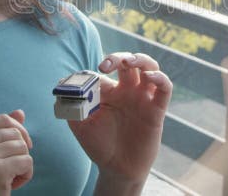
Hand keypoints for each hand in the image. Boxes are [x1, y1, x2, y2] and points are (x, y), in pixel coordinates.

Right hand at [0, 110, 33, 195]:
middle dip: (20, 151)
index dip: (17, 130)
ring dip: (22, 163)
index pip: (2, 119)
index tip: (19, 147)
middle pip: (14, 133)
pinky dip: (26, 174)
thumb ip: (1, 131)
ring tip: (10, 177)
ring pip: (22, 147)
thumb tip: (20, 112)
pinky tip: (13, 184)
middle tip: (11, 167)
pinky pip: (27, 161)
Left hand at [67, 52, 172, 187]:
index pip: (103, 71)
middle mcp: (127, 91)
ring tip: (129, 61)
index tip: (82, 84)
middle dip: (117, 58)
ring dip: (141, 59)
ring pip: (149, 67)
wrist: (117, 169)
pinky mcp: (157, 110)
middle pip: (128, 62)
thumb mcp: (80, 125)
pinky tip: (149, 76)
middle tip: (105, 65)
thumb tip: (62, 85)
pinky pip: (165, 88)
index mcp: (108, 91)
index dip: (93, 72)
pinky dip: (160, 78)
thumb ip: (70, 106)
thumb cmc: (99, 146)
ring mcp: (143, 98)